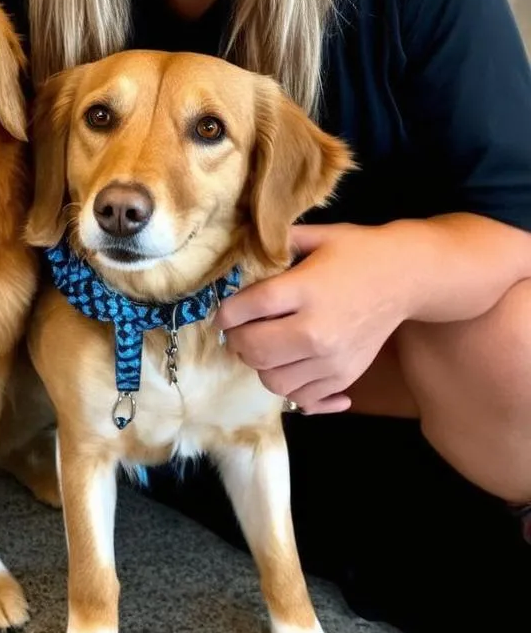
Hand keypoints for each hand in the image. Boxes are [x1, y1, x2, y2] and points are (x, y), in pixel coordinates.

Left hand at [216, 223, 410, 414]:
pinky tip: (289, 366)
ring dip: (259, 365)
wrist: (408, 278)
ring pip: (273, 380)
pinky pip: (301, 397)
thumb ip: (275, 245)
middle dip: (237, 340)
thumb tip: (240, 252)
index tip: (224, 314)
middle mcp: (317, 330)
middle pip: (255, 350)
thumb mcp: (316, 236)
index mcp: (305, 291)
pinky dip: (288, 385)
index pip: (247, 309)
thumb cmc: (358, 252)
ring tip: (264, 345)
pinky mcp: (345, 376)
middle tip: (239, 330)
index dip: (226, 313)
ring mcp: (333, 359)